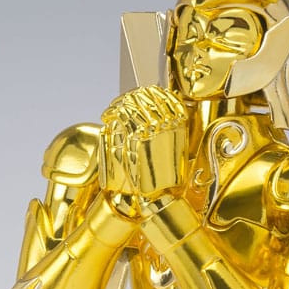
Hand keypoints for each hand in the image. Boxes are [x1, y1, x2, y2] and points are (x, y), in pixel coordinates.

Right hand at [100, 85, 187, 206]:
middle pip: (140, 101)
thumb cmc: (136, 182)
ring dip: (145, 94)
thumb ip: (111, 141)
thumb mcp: (117, 163)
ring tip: (138, 96)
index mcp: (136, 136)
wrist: (159, 195)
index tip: (109, 113)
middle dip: (127, 99)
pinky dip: (167, 96)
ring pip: (157, 99)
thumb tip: (108, 125)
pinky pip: (175, 105)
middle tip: (122, 103)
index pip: (124, 109)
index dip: (114, 108)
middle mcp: (154, 129)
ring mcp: (169, 127)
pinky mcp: (180, 129)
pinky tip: (160, 94)